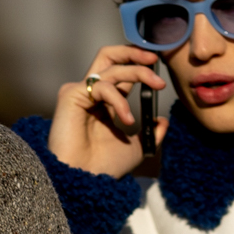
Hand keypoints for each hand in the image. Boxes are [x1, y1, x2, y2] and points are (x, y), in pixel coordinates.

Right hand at [48, 45, 167, 178]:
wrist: (85, 180)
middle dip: (134, 53)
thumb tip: (162, 121)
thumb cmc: (105, 167)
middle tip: (154, 60)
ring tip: (156, 86)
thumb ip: (150, 133)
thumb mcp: (136, 149)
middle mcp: (91, 94)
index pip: (121, 73)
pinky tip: (126, 119)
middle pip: (109, 56)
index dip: (140, 66)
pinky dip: (120, 100)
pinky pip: (103, 87)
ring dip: (138, 72)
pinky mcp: (71, 95)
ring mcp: (80, 93)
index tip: (159, 72)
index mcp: (104, 103)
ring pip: (111, 67)